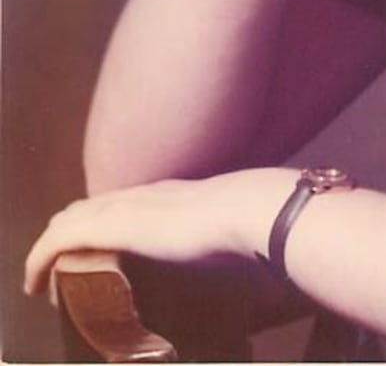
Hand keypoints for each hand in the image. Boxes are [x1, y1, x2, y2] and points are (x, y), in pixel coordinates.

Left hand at [23, 168, 292, 296]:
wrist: (252, 209)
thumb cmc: (257, 225)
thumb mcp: (241, 232)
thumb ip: (238, 240)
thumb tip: (255, 262)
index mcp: (173, 194)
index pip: (126, 202)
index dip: (106, 221)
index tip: (98, 248)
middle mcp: (144, 195)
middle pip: (92, 206)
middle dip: (72, 233)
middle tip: (63, 268)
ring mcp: (126, 208)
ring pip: (70, 220)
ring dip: (51, 249)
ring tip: (42, 280)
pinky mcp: (110, 227)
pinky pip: (58, 242)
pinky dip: (39, 260)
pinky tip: (34, 284)